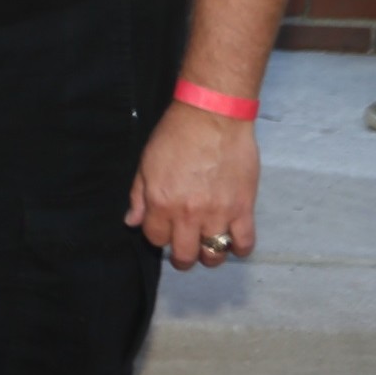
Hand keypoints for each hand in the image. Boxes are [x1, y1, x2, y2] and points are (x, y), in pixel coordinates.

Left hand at [128, 102, 257, 269]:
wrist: (212, 117)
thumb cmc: (175, 135)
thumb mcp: (146, 163)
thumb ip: (138, 195)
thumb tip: (131, 221)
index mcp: (161, 202)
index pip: (156, 238)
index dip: (158, 237)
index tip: (164, 231)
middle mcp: (188, 214)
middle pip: (184, 254)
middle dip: (182, 257)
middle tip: (185, 252)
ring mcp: (217, 213)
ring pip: (214, 253)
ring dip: (209, 256)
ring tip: (208, 249)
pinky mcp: (243, 208)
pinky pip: (244, 242)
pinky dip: (239, 249)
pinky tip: (233, 243)